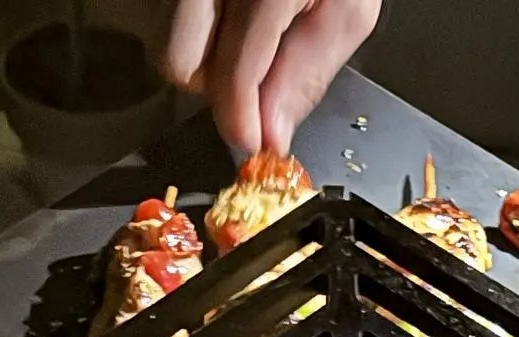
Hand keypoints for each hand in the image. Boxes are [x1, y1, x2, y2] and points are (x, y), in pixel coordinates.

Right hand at [156, 0, 380, 155]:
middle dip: (215, 86)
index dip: (240, 121)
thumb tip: (272, 133)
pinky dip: (199, 25)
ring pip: (171, 40)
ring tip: (247, 35)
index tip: (253, 142)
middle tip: (253, 78)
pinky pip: (169, 14)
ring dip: (204, 54)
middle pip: (182, 65)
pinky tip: (232, 14)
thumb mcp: (349, 10)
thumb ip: (309, 74)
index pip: (231, 76)